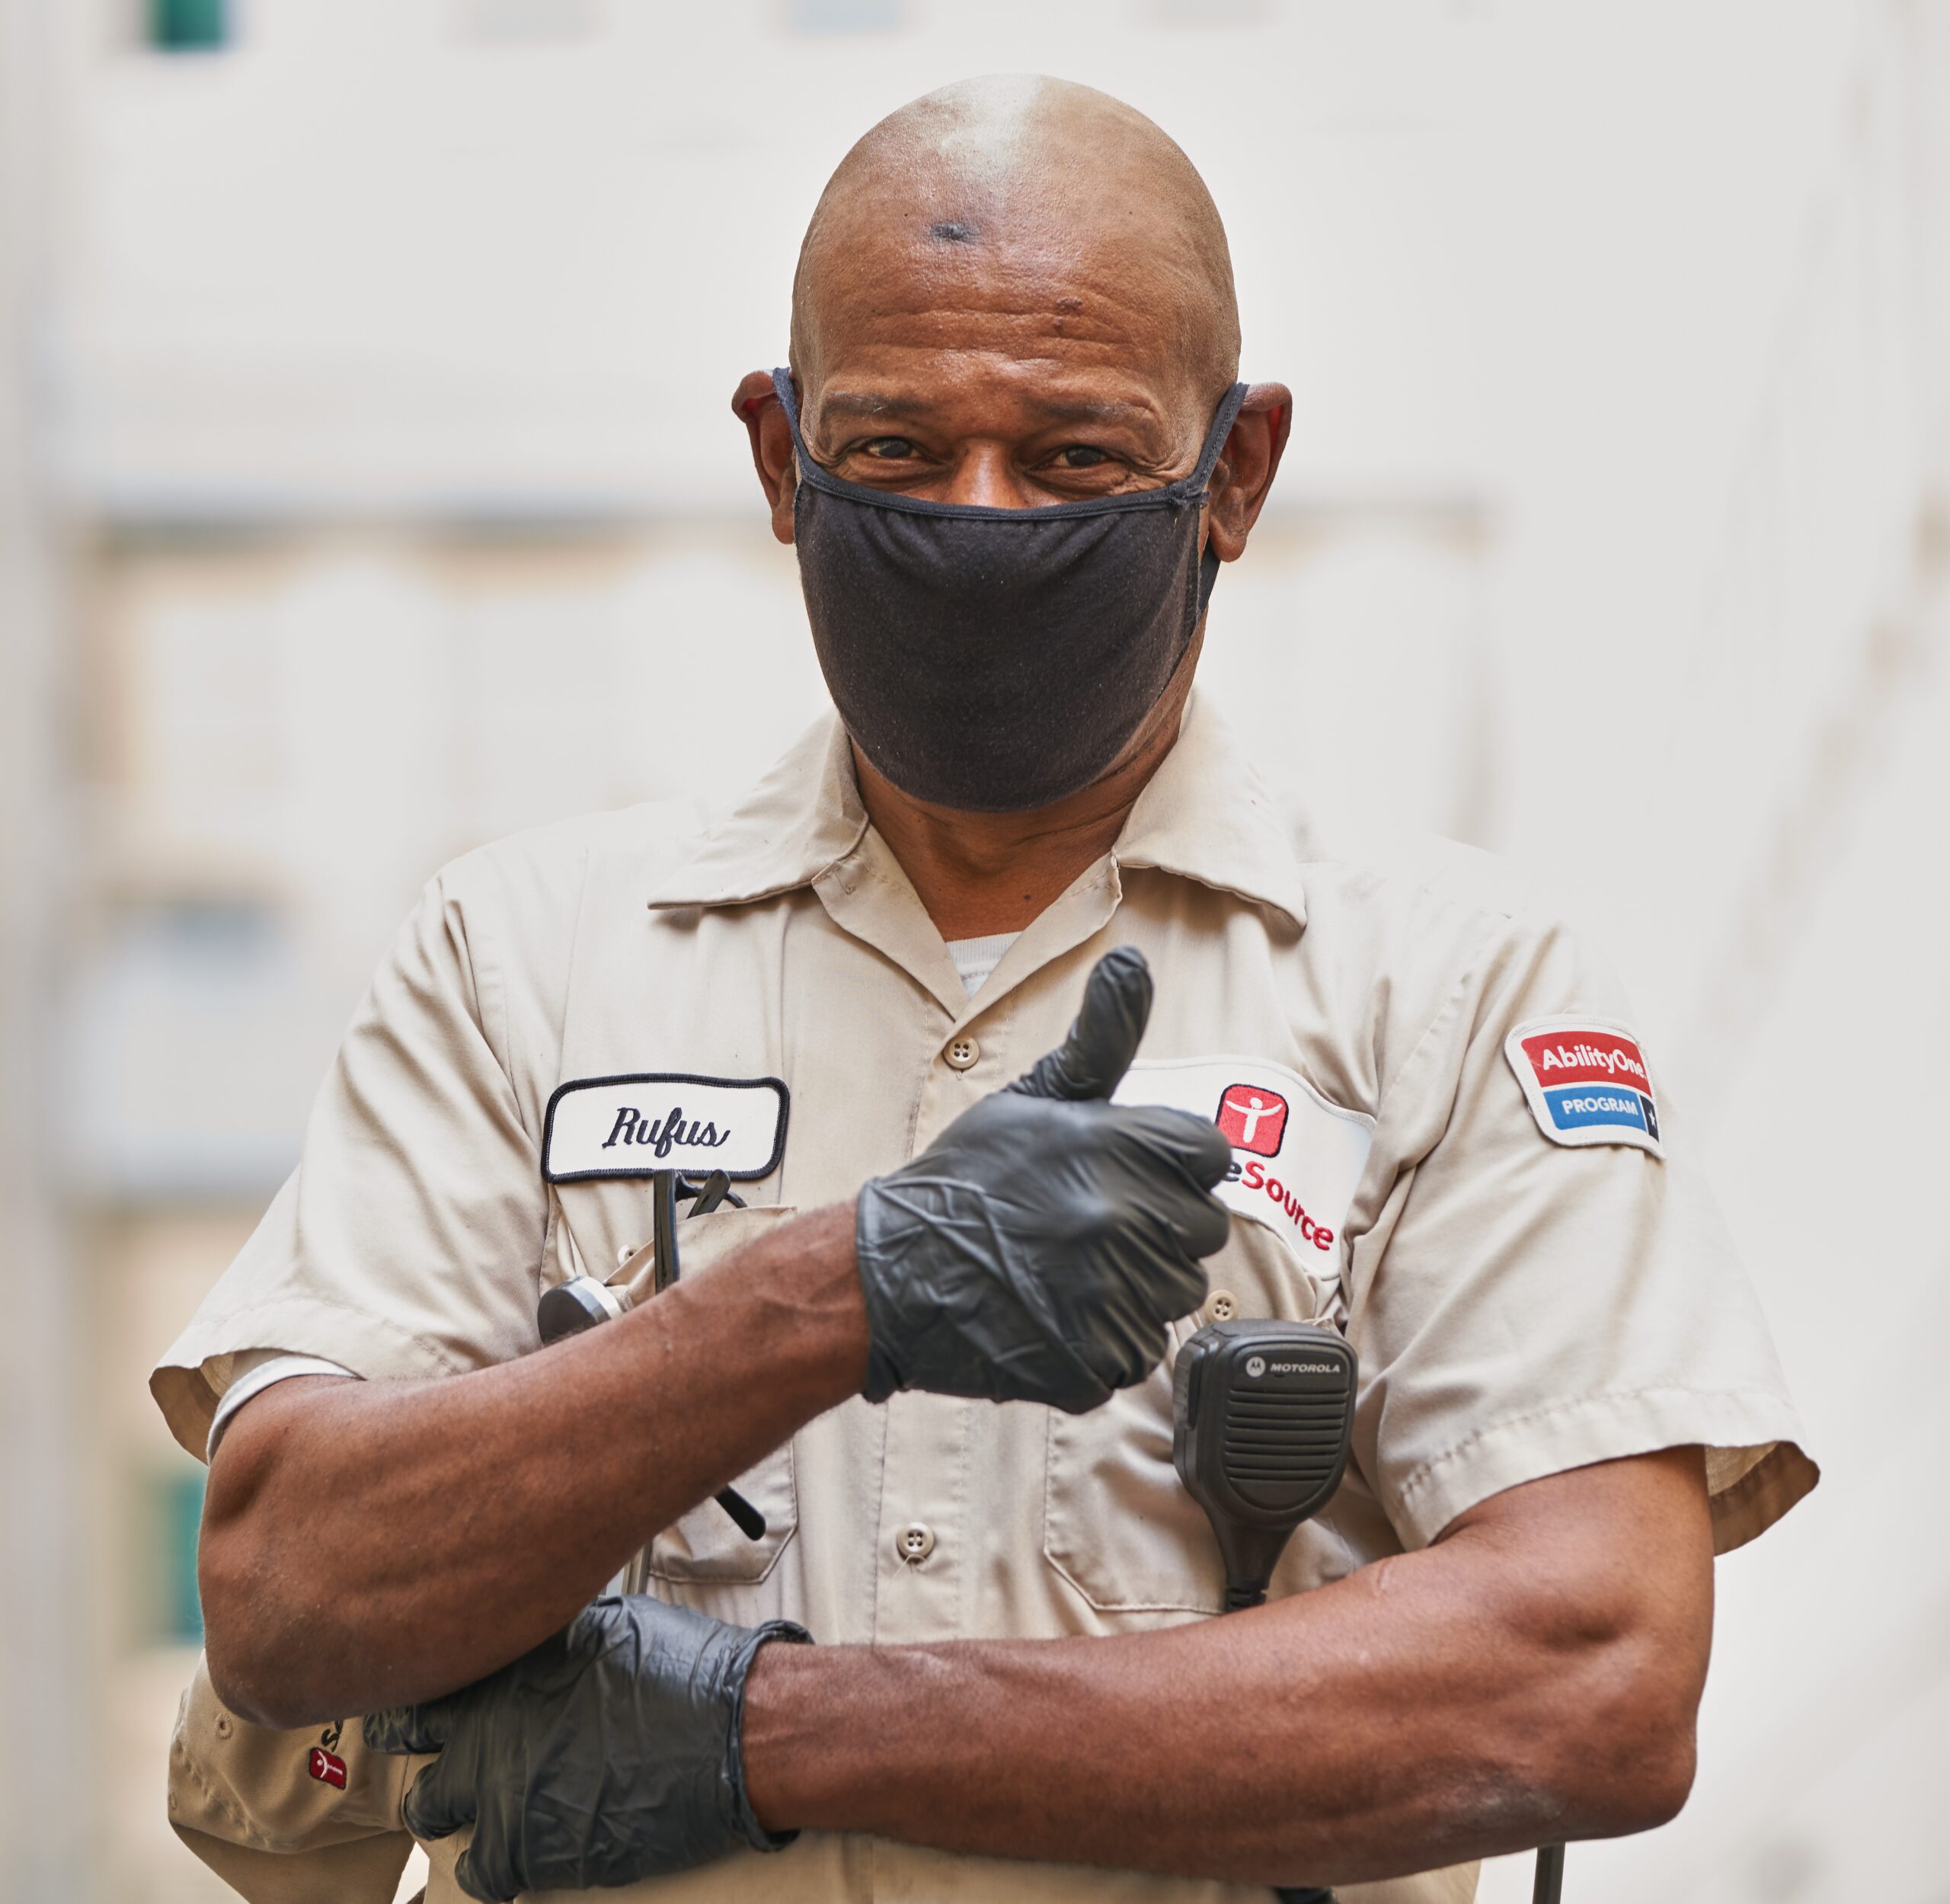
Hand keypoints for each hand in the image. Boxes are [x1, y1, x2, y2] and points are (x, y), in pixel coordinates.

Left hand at [364, 1596, 809, 1902]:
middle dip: (418, 1742)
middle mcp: (487, 1716)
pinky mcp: (522, 1845)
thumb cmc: (688, 1674)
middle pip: (407, 1734)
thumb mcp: (613, 1623)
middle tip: (443, 1749)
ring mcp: (497, 1783)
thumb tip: (543, 1634)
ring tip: (478, 1806)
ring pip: (426, 1807)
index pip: (429, 1664)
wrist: (731, 1734)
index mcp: (509, 1655)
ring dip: (448, 1806)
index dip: (421, 1678)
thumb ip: (557, 1635)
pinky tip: (510, 1857)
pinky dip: (486, 1868)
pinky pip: (476, 1870)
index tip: (424, 1692)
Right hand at [854, 946, 1230, 1413]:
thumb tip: (1134, 962)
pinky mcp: (1092, 1359)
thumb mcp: (1034, 1097)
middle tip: (1089, 1226)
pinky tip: (1058, 1314)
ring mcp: (1108, 1295)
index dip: (1172, 1166)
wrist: (892, 1273)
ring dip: (1134, 1288)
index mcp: (1117, 1147)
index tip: (1129, 1176)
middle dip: (1157, 1229)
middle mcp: (1120, 1220)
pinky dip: (1106, 1342)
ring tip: (1068, 1271)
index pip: (1210, 1155)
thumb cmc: (967, 1179)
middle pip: (1202, 1230)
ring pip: (1174, 1295)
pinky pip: (1139, 1351)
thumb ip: (1101, 1038)